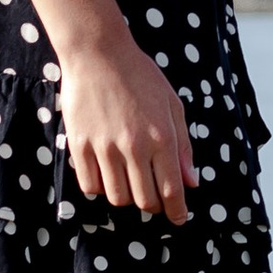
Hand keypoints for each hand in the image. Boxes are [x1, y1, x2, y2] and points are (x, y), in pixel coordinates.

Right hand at [55, 32, 194, 222]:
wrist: (99, 53)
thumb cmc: (140, 76)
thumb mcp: (172, 105)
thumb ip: (183, 145)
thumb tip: (191, 181)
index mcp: (161, 137)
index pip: (171, 189)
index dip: (176, 211)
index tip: (178, 219)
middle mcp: (134, 147)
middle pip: (144, 199)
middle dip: (152, 206)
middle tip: (153, 198)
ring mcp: (104, 148)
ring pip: (117, 197)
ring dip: (126, 197)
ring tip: (130, 183)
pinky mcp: (80, 146)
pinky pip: (90, 185)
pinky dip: (101, 188)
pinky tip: (107, 174)